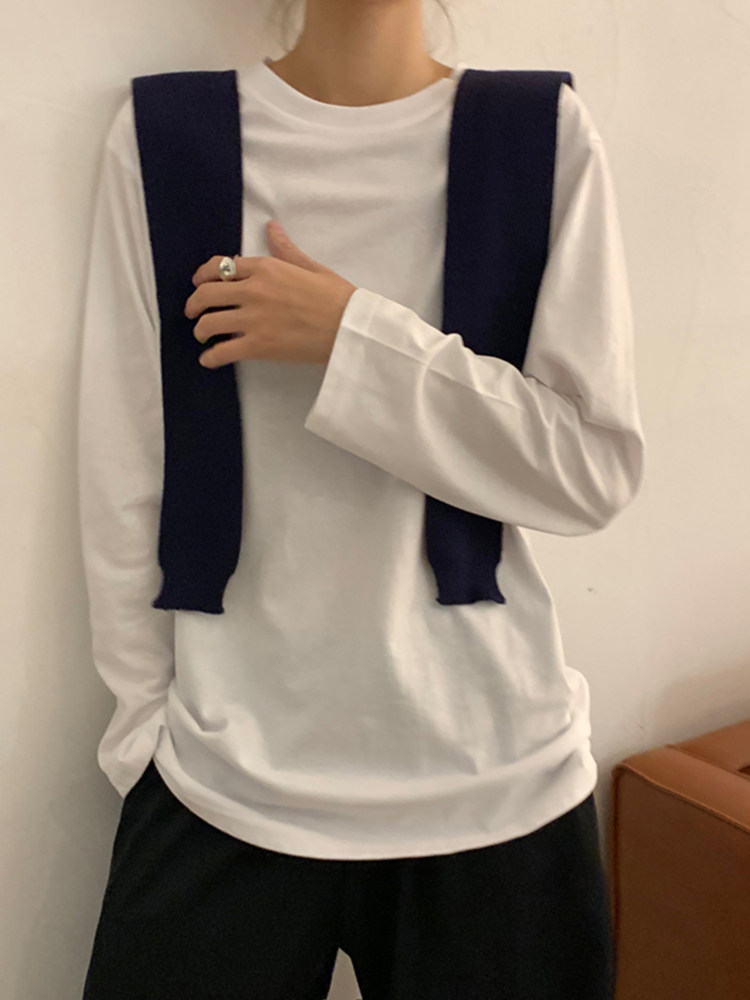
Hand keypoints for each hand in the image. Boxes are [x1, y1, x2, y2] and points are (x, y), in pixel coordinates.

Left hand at [184, 219, 357, 367]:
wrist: (350, 326)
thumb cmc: (337, 296)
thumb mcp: (310, 266)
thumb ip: (285, 249)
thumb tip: (272, 226)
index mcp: (265, 267)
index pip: (220, 267)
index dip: (203, 276)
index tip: (199, 285)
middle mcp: (253, 290)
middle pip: (206, 295)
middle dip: (193, 305)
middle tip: (193, 314)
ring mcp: (253, 319)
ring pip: (208, 323)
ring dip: (200, 331)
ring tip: (202, 336)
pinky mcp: (258, 346)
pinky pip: (222, 352)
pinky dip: (210, 357)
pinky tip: (208, 360)